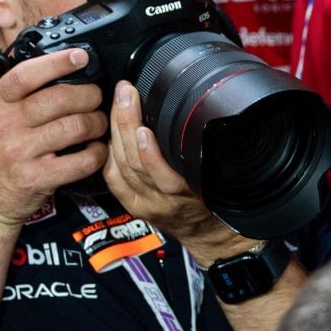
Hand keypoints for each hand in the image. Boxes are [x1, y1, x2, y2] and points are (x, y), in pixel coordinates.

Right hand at [0, 50, 108, 233]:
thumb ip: (16, 95)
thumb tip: (54, 69)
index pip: (26, 74)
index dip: (57, 63)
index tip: (80, 57)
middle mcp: (6, 125)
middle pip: (59, 98)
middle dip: (89, 95)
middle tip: (97, 98)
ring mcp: (20, 152)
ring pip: (74, 127)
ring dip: (96, 124)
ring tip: (99, 125)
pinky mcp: (36, 178)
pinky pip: (79, 161)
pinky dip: (97, 154)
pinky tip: (97, 150)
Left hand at [103, 81, 246, 263]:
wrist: (211, 237)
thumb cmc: (218, 206)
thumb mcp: (220, 179)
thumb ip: (205, 153)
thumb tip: (195, 116)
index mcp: (188, 196)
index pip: (162, 175)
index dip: (149, 151)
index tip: (144, 124)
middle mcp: (163, 202)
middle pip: (135, 163)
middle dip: (127, 123)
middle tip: (126, 94)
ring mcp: (145, 204)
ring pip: (122, 166)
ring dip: (117, 132)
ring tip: (118, 103)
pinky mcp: (134, 205)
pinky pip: (114, 178)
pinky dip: (109, 154)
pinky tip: (110, 134)